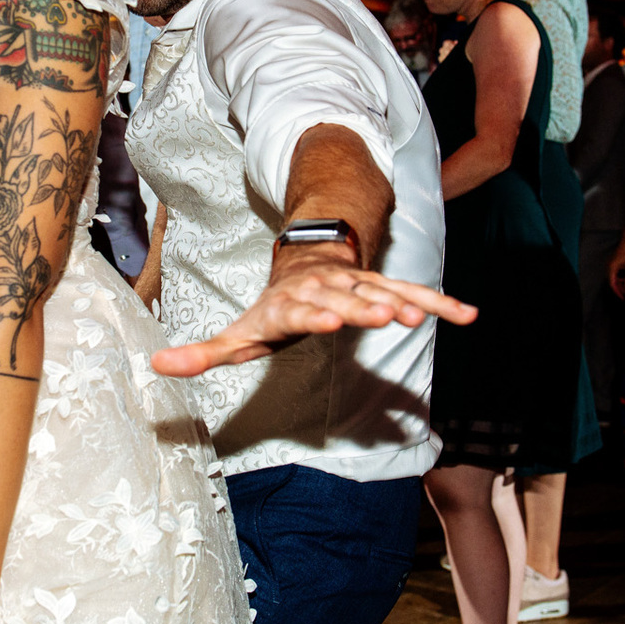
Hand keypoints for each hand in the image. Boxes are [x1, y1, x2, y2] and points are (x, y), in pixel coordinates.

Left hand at [150, 245, 476, 376]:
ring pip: (380, 290)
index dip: (310, 315)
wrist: (306, 259)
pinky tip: (467, 315)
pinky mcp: (383, 284)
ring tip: (418, 317)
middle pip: (343, 298)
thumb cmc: (273, 308)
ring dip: (400, 301)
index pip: (297, 311)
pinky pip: (413, 291)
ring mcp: (357, 284)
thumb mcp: (239, 333)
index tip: (324, 322)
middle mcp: (324, 290)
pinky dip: (438, 302)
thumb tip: (157, 364)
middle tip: (384, 316)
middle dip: (361, 306)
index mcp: (288, 304)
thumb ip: (204, 353)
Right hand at [608, 235, 624, 299]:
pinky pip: (615, 274)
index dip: (617, 291)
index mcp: (612, 267)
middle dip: (619, 288)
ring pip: (614, 278)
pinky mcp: (614, 263)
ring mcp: (611, 265)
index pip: (612, 283)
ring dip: (620, 283)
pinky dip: (620, 278)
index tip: (623, 297)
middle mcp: (609, 267)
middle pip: (612, 281)